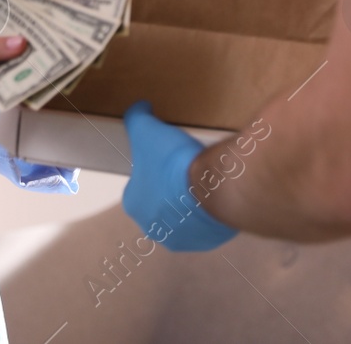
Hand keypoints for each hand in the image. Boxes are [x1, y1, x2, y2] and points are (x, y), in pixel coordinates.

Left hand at [122, 101, 237, 251]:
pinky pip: (208, 223)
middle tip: (186, 166)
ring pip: (185, 216)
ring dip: (191, 201)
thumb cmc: (172, 162)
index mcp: (134, 205)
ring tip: (203, 178)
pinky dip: (211, 209)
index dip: (152, 168)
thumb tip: (138, 108)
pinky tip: (216, 190)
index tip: (167, 157)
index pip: (138, 184)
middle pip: (161, 202)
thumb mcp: (146, 129)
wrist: (211, 186)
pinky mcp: (209, 241)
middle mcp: (154, 228)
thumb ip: (136, 117)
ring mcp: (183, 238)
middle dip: (172, 187)